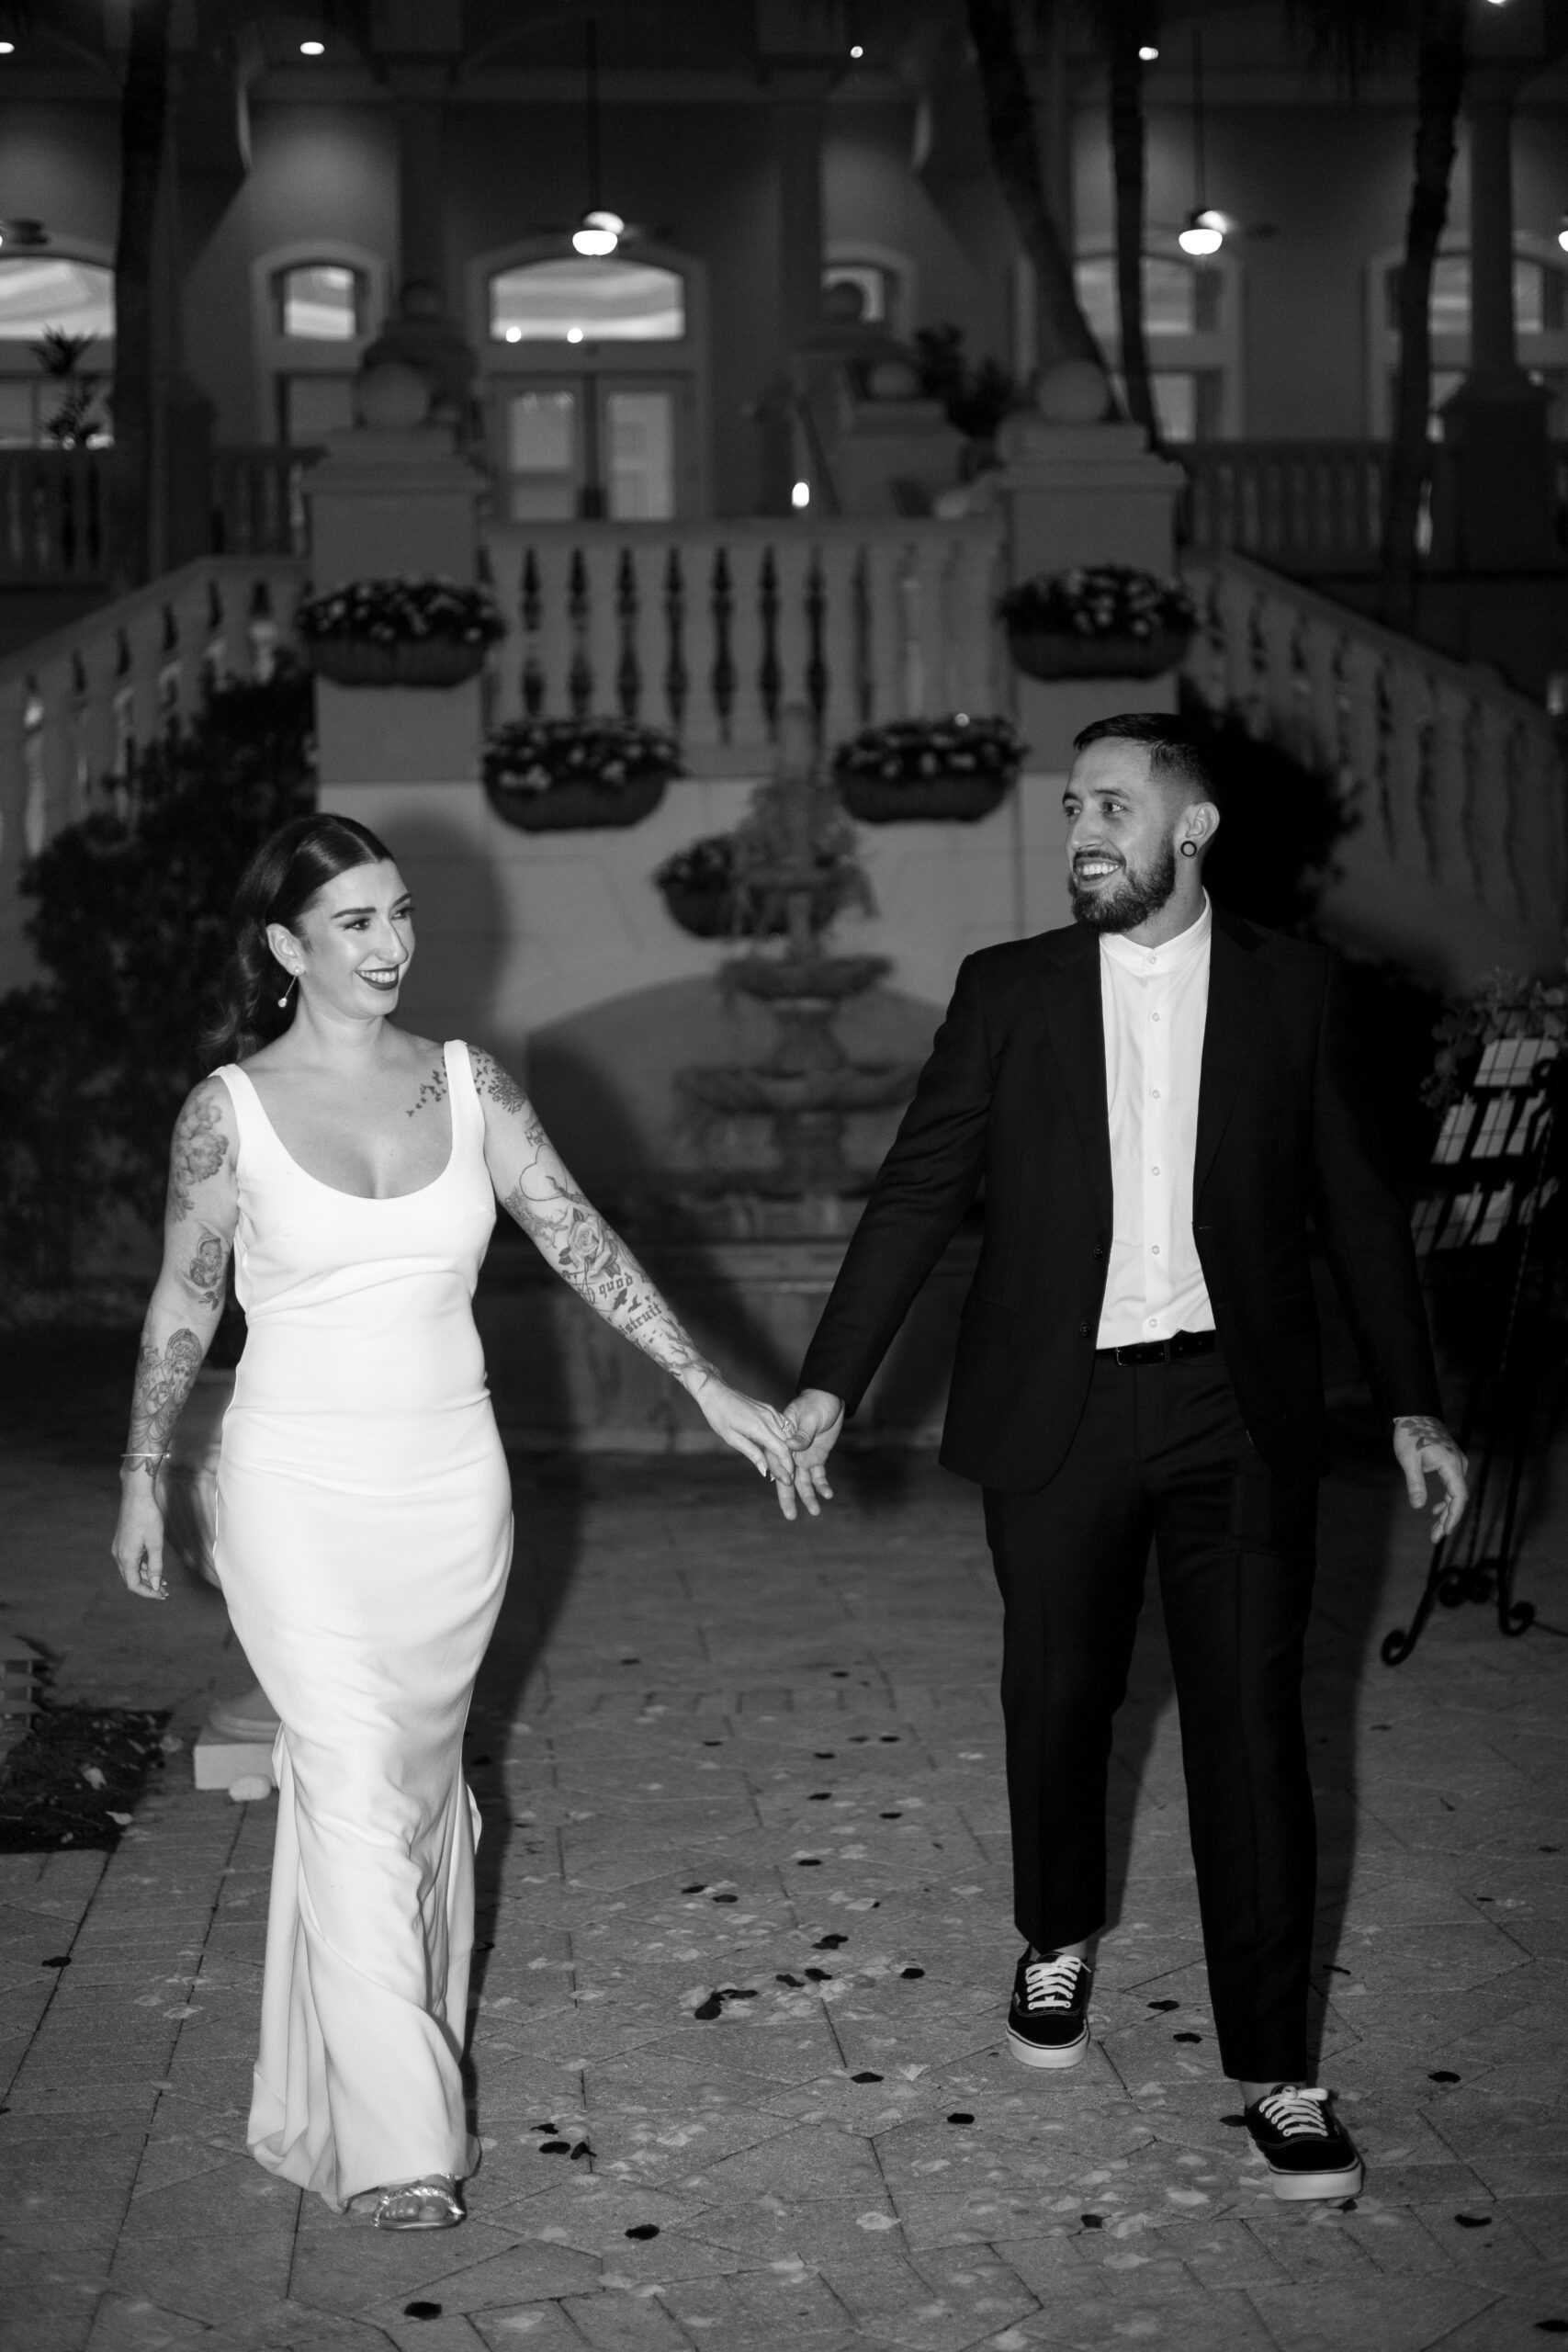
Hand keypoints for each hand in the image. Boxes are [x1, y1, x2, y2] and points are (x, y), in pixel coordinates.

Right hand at [112, 1478, 169, 1602]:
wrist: (137, 1495)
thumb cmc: (148, 1517)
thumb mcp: (155, 1543)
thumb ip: (156, 1566)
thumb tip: (156, 1586)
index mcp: (126, 1558)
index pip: (134, 1585)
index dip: (148, 1593)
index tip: (162, 1595)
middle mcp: (119, 1555)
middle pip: (131, 1579)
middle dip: (148, 1587)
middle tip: (165, 1592)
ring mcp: (119, 1548)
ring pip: (131, 1570)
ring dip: (145, 1577)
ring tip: (163, 1582)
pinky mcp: (122, 1541)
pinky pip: (130, 1560)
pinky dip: (142, 1567)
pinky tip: (154, 1567)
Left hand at [691, 1376, 801, 1515]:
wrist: (715, 1391)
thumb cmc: (719, 1415)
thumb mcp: (731, 1438)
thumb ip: (752, 1453)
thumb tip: (765, 1471)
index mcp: (759, 1427)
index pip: (782, 1450)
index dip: (787, 1467)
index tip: (787, 1480)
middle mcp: (769, 1418)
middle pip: (788, 1444)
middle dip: (790, 1462)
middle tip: (786, 1479)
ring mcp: (770, 1412)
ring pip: (788, 1435)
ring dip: (788, 1452)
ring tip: (784, 1468)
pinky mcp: (769, 1409)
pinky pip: (783, 1426)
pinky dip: (785, 1440)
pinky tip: (782, 1450)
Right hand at [781, 1389, 844, 1519]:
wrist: (829, 1399)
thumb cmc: (815, 1404)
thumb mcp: (809, 1417)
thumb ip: (801, 1433)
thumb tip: (790, 1444)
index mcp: (783, 1441)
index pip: (777, 1460)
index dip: (780, 1473)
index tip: (785, 1483)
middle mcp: (790, 1453)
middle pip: (787, 1478)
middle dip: (788, 1498)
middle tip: (790, 1516)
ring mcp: (803, 1457)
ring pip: (803, 1482)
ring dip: (809, 1496)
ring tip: (816, 1512)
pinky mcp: (817, 1458)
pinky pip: (819, 1476)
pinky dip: (823, 1486)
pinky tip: (829, 1495)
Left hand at [1392, 1414, 1468, 1544]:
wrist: (1414, 1414)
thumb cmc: (1409, 1435)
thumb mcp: (1408, 1460)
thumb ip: (1415, 1483)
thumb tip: (1418, 1506)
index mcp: (1452, 1465)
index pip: (1459, 1496)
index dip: (1454, 1516)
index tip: (1445, 1531)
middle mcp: (1459, 1465)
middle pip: (1458, 1498)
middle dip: (1448, 1519)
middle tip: (1435, 1537)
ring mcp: (1457, 1463)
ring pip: (1456, 1493)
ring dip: (1446, 1511)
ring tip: (1435, 1529)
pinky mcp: (1452, 1462)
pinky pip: (1453, 1485)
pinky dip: (1446, 1499)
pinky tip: (1436, 1509)